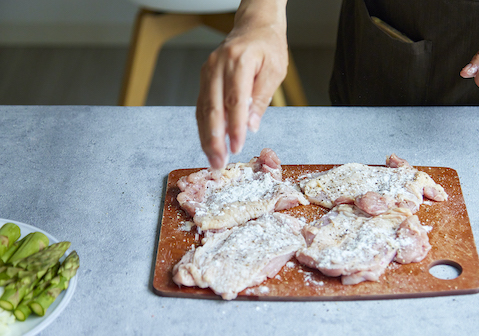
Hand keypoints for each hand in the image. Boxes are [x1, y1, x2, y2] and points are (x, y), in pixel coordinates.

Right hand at [196, 4, 287, 168]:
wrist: (254, 27)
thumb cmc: (268, 48)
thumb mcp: (274, 71)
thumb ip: (261, 98)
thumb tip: (251, 126)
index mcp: (239, 61)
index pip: (235, 100)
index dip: (235, 127)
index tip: (237, 147)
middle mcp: (218, 65)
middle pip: (213, 108)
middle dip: (215, 139)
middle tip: (218, 162)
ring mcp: (208, 71)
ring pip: (203, 110)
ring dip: (206, 137)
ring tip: (213, 159)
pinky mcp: (204, 78)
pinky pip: (202, 106)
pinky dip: (204, 127)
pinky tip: (209, 143)